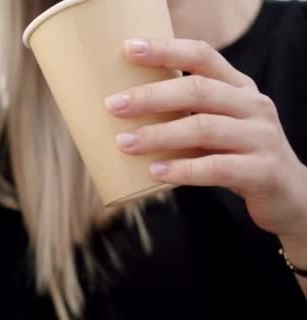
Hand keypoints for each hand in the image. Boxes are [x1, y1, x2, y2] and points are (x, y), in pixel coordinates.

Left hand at [105, 38, 306, 239]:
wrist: (289, 194)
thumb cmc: (236, 155)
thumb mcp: (217, 125)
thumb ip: (184, 114)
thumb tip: (122, 109)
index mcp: (238, 88)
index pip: (202, 56)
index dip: (165, 50)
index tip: (128, 48)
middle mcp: (253, 106)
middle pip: (198, 90)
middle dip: (151, 96)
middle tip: (113, 105)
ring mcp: (261, 137)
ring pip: (204, 128)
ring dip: (158, 135)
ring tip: (124, 142)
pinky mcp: (263, 171)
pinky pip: (217, 168)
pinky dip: (183, 169)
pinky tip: (156, 171)